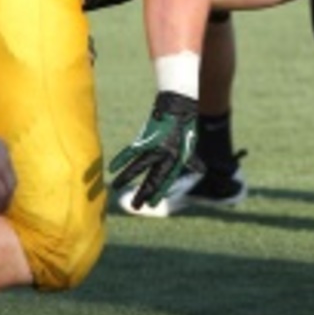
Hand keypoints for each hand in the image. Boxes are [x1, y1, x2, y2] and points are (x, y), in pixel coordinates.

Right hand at [0, 122, 14, 211]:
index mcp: (3, 149)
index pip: (10, 170)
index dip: (6, 182)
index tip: (1, 192)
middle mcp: (6, 158)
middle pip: (13, 181)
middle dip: (9, 195)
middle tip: (2, 206)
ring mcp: (1, 167)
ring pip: (9, 190)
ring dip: (4, 202)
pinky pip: (0, 194)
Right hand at [108, 92, 202, 208]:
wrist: (179, 107)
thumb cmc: (185, 125)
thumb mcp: (191, 144)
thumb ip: (191, 159)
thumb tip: (201, 171)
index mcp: (177, 160)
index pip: (166, 180)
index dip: (158, 192)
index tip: (150, 204)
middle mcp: (166, 156)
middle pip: (152, 178)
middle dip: (143, 193)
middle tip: (135, 207)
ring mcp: (155, 147)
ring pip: (139, 167)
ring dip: (126, 178)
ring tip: (116, 187)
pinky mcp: (146, 138)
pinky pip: (131, 151)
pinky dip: (121, 159)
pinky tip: (112, 168)